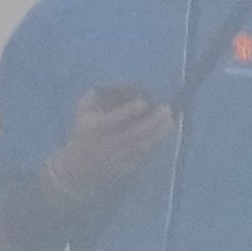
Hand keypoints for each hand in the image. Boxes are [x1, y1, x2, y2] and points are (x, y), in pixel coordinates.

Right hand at [39, 83, 176, 211]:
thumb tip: (121, 83)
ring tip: (171, 119)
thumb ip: (98, 94)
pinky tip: (165, 132)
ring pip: (142, 146)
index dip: (128, 111)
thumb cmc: (84, 129)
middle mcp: (106, 144)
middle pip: (133, 134)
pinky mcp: (127, 167)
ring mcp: (118, 158)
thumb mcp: (84, 109)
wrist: (80, 165)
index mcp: (94, 127)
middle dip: (152, 122)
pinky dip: (156, 143)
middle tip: (166, 109)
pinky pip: (145, 155)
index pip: (112, 120)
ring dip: (159, 133)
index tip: (144, 101)